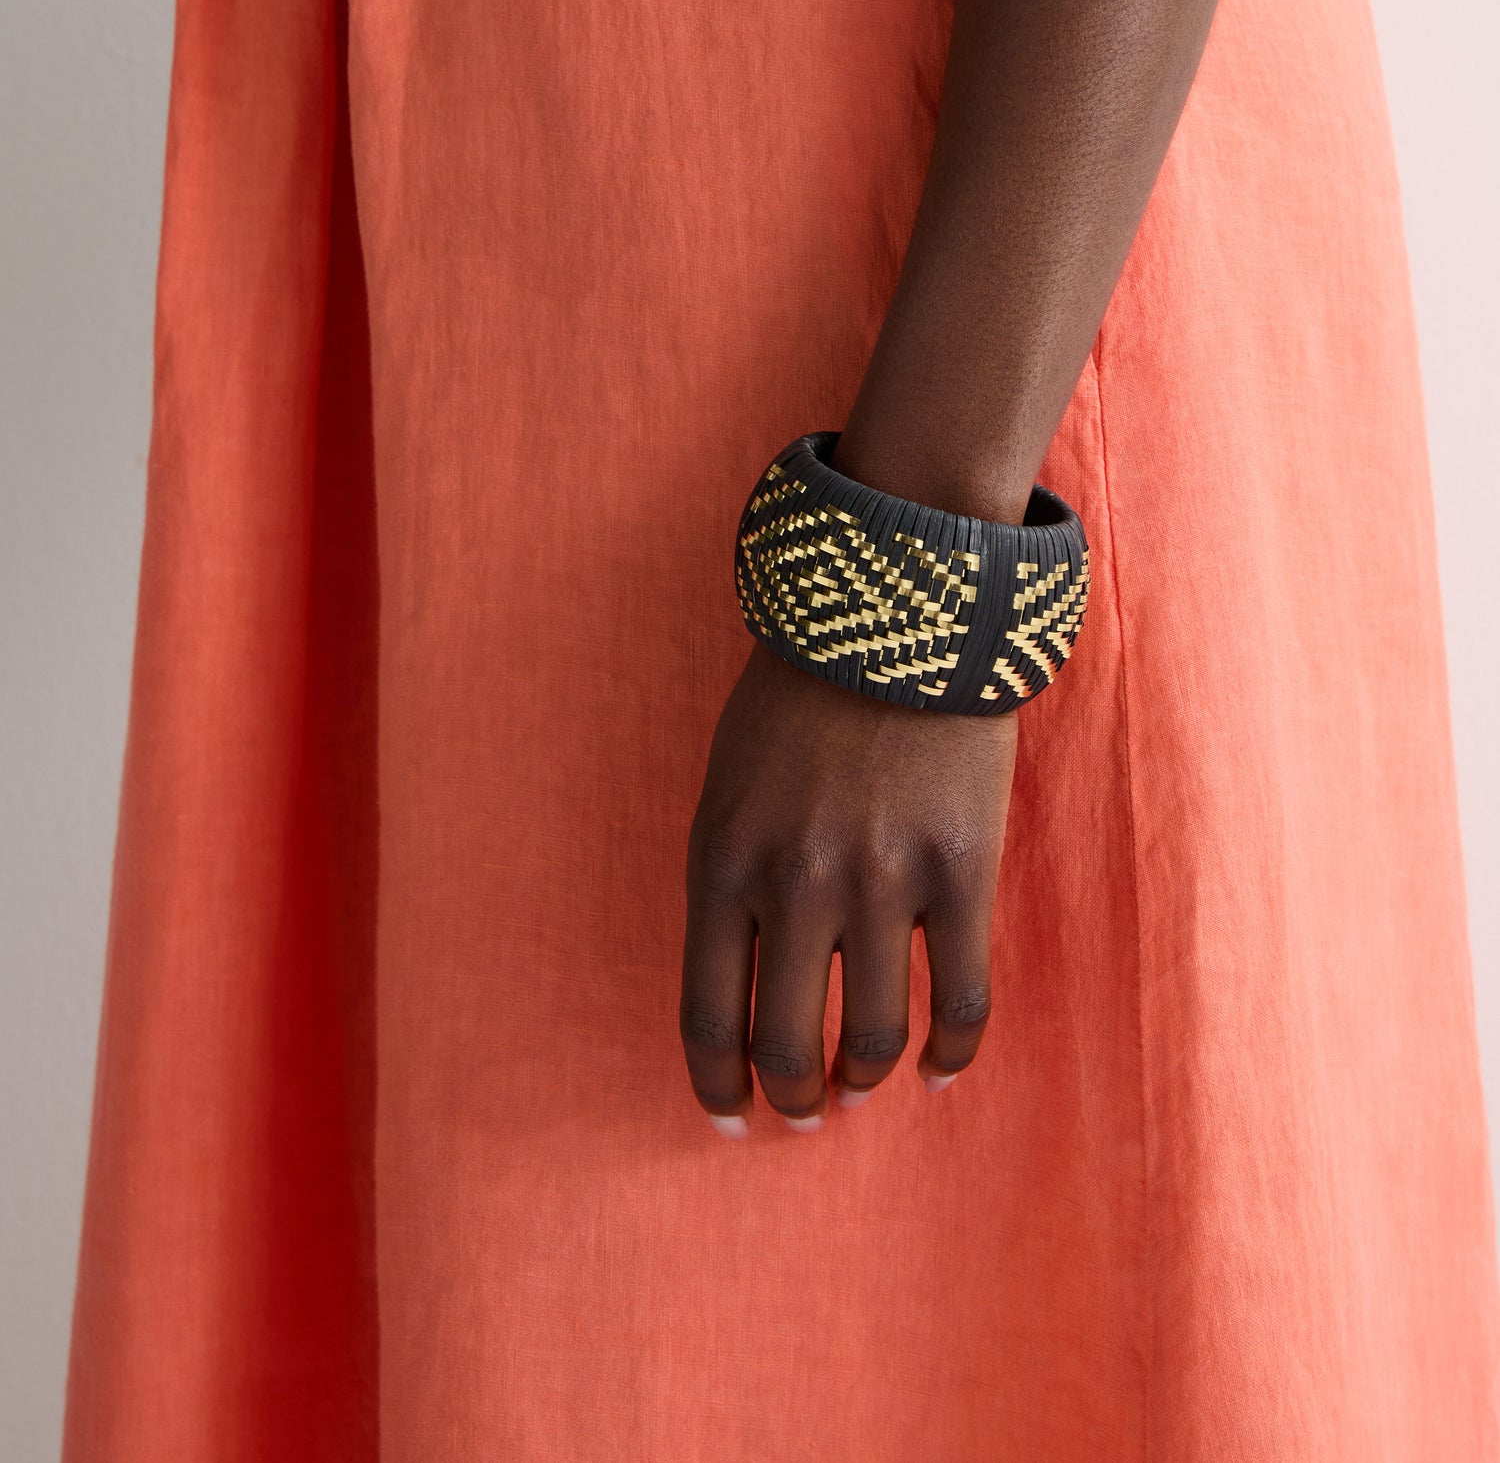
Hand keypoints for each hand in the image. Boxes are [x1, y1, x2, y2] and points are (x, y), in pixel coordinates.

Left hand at [680, 643, 1016, 1133]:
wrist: (894, 612)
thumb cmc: (798, 698)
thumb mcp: (729, 785)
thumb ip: (733, 881)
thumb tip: (750, 988)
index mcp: (722, 860)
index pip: (709, 1014)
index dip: (719, 1081)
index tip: (730, 1114)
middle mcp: (797, 884)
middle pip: (789, 1043)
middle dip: (795, 1096)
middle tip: (805, 1110)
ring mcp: (884, 881)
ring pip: (873, 1037)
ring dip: (864, 1078)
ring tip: (863, 1083)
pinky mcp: (962, 871)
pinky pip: (960, 1001)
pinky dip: (950, 1054)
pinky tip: (940, 1070)